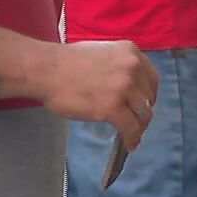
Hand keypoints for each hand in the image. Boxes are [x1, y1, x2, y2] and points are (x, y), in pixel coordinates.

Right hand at [39, 40, 158, 149]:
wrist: (46, 70)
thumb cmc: (65, 63)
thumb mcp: (102, 52)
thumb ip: (118, 66)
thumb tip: (125, 85)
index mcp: (130, 52)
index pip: (151, 78)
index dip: (148, 94)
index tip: (143, 103)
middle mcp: (132, 68)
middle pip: (149, 96)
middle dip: (143, 111)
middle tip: (136, 121)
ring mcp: (123, 87)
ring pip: (143, 113)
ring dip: (140, 127)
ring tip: (134, 135)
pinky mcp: (112, 107)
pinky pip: (130, 127)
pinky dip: (132, 138)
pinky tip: (130, 144)